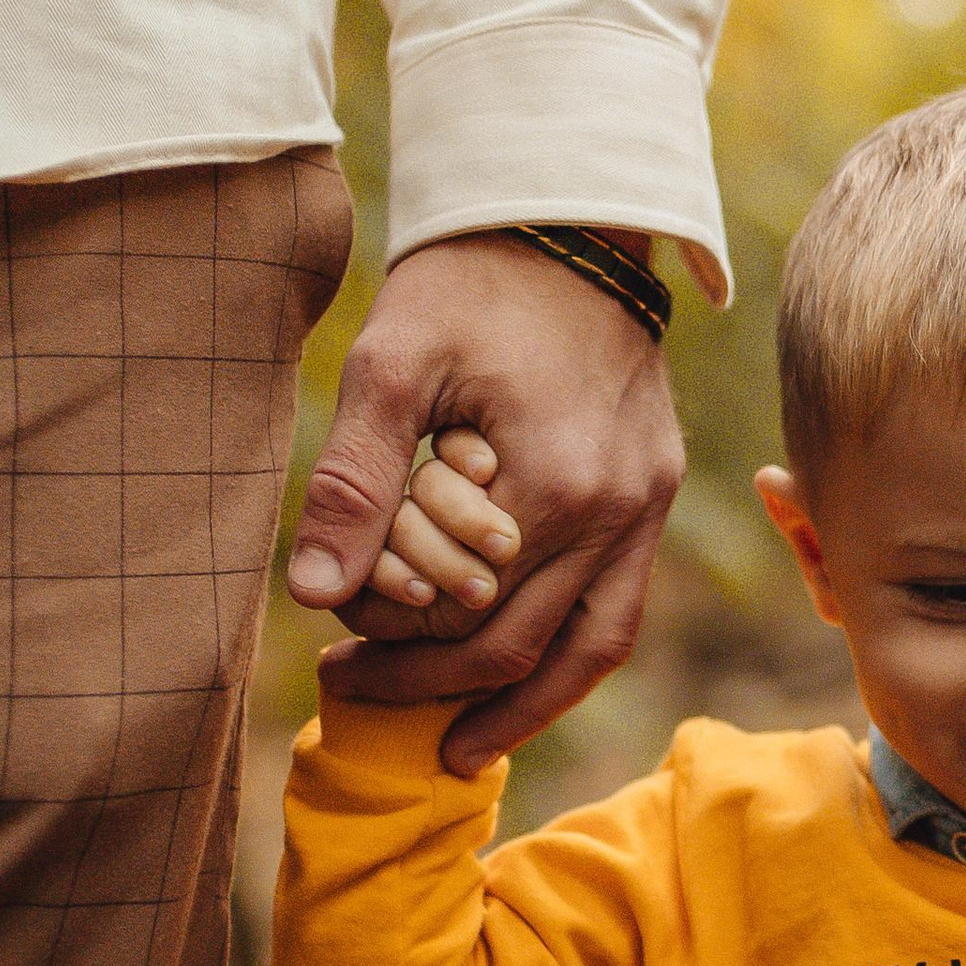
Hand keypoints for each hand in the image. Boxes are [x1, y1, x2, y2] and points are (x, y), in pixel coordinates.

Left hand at [287, 236, 683, 769]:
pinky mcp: (653, 491)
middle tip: (353, 693)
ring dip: (522, 707)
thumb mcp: (393, 365)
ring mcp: (647, 506)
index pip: (461, 616)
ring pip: (592, 649)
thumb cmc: (469, 283)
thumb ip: (357, 484)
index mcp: (556, 484)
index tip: (329, 650)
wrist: (564, 216)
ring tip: (459, 749)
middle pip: (520, 646)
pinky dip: (570, 657)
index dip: (390, 647)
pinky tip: (523, 680)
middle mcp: (618, 511)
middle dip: (432, 686)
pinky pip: (620, 606)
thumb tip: (311, 595)